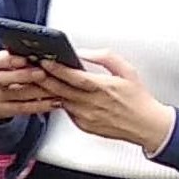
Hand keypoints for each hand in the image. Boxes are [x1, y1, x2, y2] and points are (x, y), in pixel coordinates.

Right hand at [0, 50, 64, 120]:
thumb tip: (43, 52)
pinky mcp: (5, 111)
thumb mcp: (7, 64)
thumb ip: (20, 57)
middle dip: (26, 75)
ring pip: (20, 94)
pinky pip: (25, 108)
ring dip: (41, 91)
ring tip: (58, 87)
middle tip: (43, 73)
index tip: (26, 59)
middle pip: (6, 78)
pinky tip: (55, 102)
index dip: (11, 60)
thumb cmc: (7, 75)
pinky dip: (42, 105)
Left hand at [44, 50, 175, 154]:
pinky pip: (66, 111)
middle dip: (43, 78)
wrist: (146, 125)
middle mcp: (92, 104)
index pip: (74, 77)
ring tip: (39, 79)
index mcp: (103, 88)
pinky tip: (55, 94)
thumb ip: (105, 58)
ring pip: (60, 101)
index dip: (56, 69)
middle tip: (32, 69)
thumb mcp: (127, 71)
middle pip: (60, 90)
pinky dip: (60, 102)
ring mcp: (86, 116)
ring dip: (48, 91)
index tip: (45, 61)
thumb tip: (84, 52)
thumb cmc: (138, 99)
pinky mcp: (83, 126)